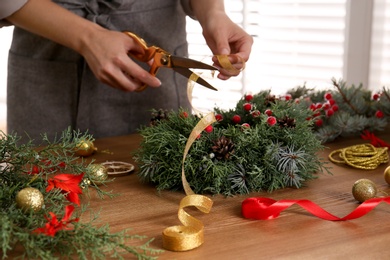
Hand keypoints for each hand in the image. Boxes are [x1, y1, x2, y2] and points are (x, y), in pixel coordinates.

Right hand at [6, 0, 160, 91]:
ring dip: (131, 85)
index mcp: (119, 59)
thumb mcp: (128, 41)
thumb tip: (151, 62)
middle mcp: (111, 69)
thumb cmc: (109, 38)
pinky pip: (116, 86)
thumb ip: (141, 51)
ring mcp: (105, 75)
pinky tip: (124, 75)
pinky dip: (123, 83)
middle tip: (144, 80)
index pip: (139, 74)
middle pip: (131, 86)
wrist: (88, 40)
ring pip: (123, 88)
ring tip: (134, 77)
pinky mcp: (101, 78)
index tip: (157, 83)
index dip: (150, 80)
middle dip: (140, 85)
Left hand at [200, 11, 252, 79]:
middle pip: (240, 66)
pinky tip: (216, 72)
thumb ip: (222, 45)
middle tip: (216, 62)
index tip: (223, 59)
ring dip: (225, 71)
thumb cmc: (218, 23)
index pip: (244, 56)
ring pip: (234, 71)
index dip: (235, 60)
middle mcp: (242, 51)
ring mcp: (235, 57)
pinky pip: (227, 71)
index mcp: (245, 42)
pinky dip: (223, 73)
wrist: (210, 22)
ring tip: (214, 66)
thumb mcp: (219, 32)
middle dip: (228, 67)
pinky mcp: (227, 60)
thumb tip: (224, 56)